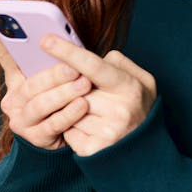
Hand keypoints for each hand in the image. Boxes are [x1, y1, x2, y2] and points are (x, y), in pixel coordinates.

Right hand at [0, 14, 91, 149]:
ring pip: (41, 104)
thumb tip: (57, 35)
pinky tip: (82, 105)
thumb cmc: (63, 97)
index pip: (4, 55)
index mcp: (16, 80)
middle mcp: (13, 100)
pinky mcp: (35, 138)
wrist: (65, 136)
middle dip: (53, 75)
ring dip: (64, 94)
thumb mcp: (56, 77)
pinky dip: (69, 114)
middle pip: (30, 85)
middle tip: (73, 66)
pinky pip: (53, 125)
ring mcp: (22, 121)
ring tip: (84, 84)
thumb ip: (52, 60)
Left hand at [41, 35, 156, 156]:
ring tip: (95, 114)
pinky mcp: (91, 151)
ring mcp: (106, 133)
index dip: (67, 52)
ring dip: (72, 109)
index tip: (45, 40)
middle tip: (90, 93)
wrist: (146, 150)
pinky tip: (89, 129)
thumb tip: (87, 59)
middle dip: (74, 89)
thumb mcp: (142, 79)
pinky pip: (67, 131)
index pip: (92, 65)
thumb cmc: (140, 107)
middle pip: (75, 90)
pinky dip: (72, 128)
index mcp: (129, 87)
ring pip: (68, 111)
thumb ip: (117, 62)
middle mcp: (119, 110)